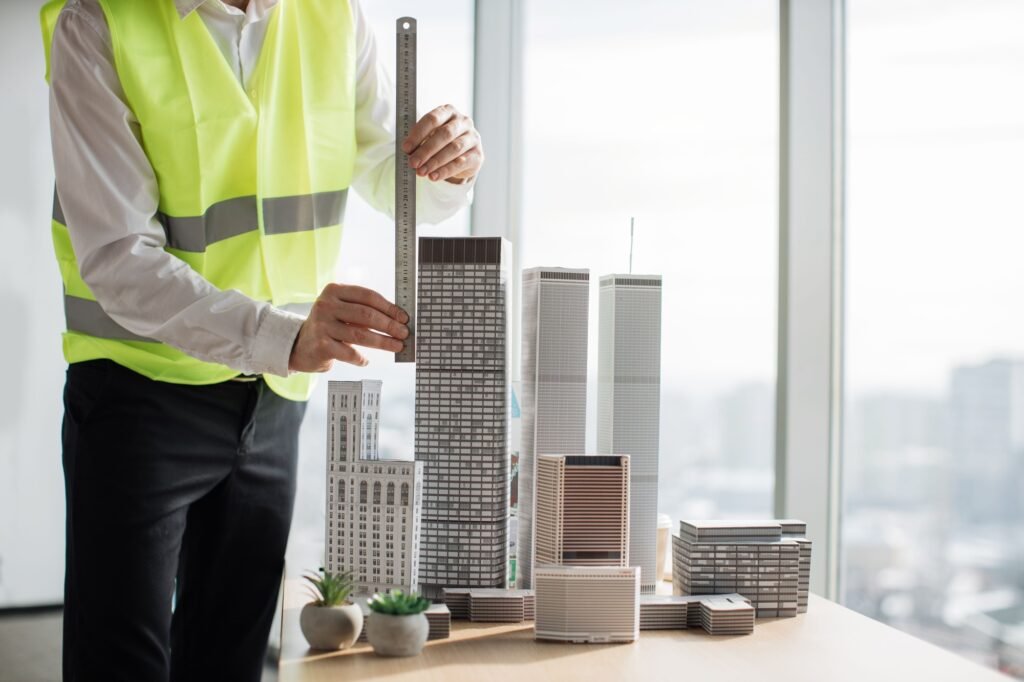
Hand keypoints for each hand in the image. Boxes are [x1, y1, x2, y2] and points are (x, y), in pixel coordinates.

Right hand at [288, 284, 408, 372]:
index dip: (389, 307)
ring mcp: (322, 325)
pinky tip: (366, 360)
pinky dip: (361, 358)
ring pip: (360, 335)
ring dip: (382, 342)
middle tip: (404, 333)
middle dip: (389, 325)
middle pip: (366, 314)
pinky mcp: (321, 345)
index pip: (368, 296)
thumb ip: (363, 310)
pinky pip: (349, 353)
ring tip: (397, 346)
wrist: (300, 345)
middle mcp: (326, 305)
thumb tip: (397, 319)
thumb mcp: (341, 310)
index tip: (403, 317)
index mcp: (334, 291)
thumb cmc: (329, 326)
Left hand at [402, 104, 483, 183]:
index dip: (418, 134)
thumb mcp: (430, 136)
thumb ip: (420, 141)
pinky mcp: (477, 154)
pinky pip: (461, 163)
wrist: (463, 155)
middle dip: (426, 150)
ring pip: (454, 149)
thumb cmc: (441, 142)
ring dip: (435, 162)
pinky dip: (445, 171)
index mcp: (448, 111)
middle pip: (444, 134)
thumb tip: (409, 153)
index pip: (432, 119)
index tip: (406, 148)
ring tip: (421, 172)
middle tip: (413, 163)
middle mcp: (463, 121)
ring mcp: (473, 137)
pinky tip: (434, 176)